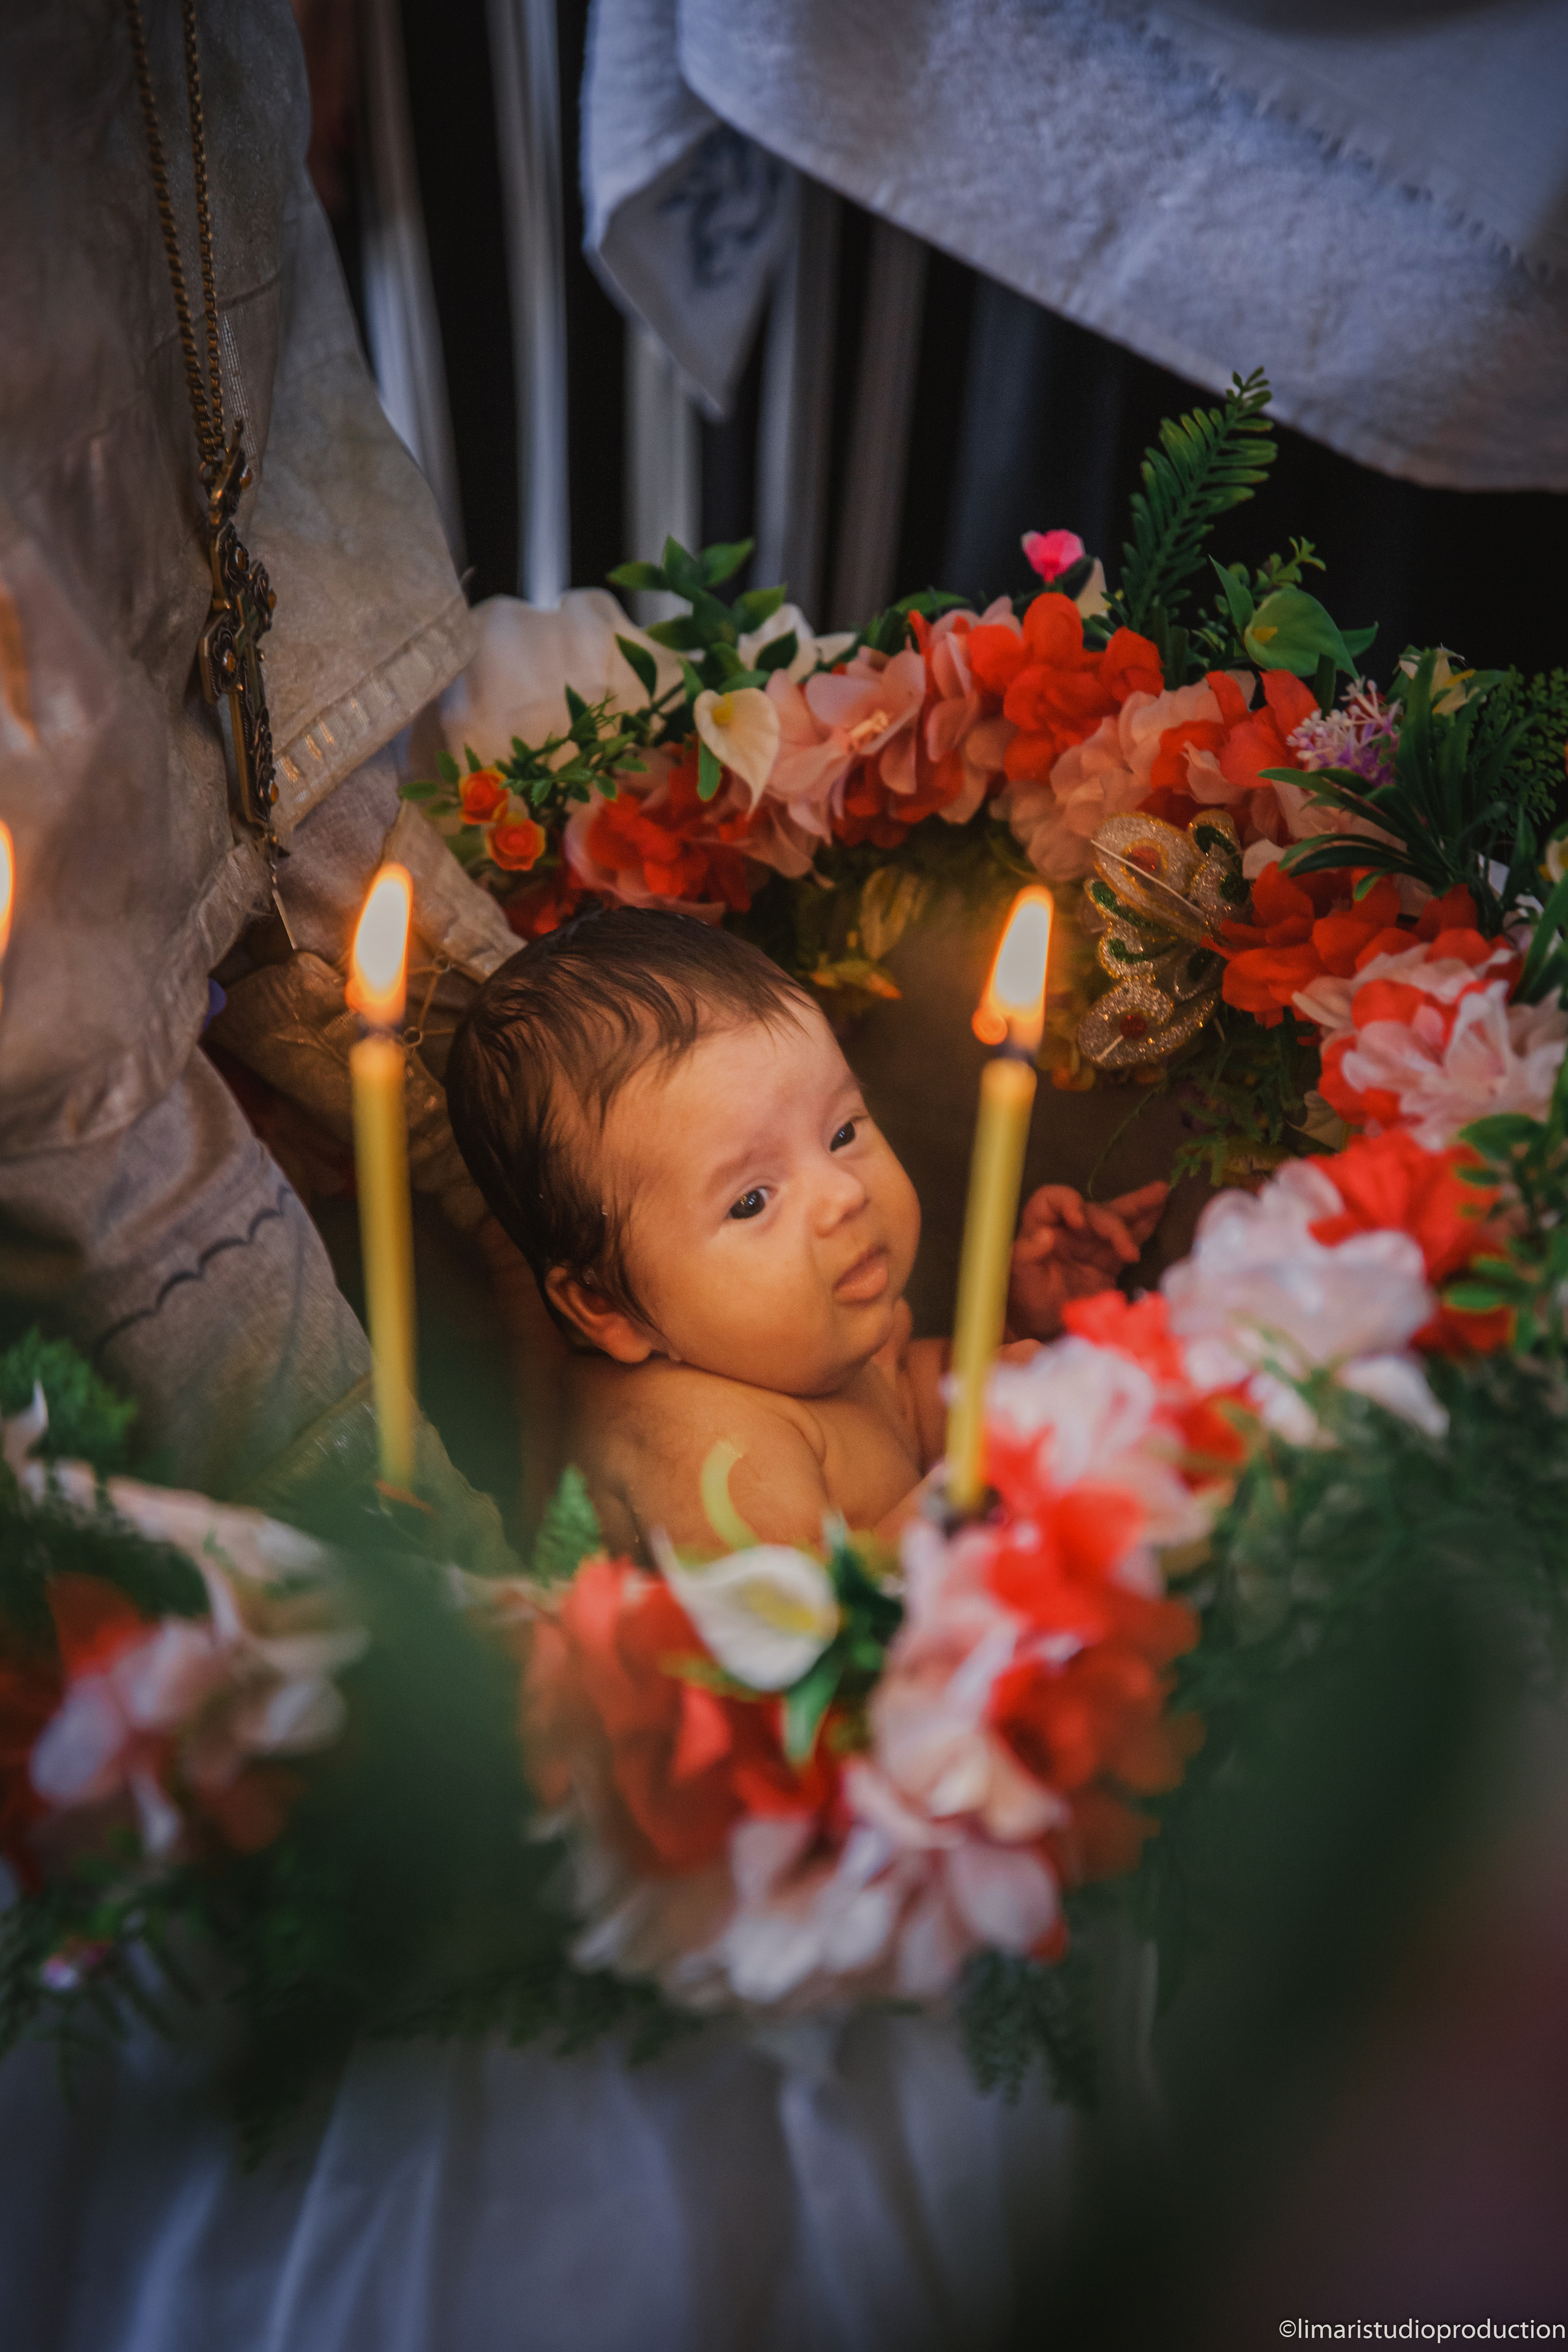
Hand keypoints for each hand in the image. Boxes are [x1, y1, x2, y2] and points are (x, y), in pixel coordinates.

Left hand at [1006, 1180, 1168, 1341]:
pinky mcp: (1108, 1259)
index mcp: (1041, 1225)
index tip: (1078, 1222)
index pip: (1052, 1200)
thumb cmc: (1025, 1297)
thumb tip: (1045, 1235)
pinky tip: (1160, 1210)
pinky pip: (1128, 1238)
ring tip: (1160, 1192)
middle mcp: (1068, 1229)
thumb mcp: (1020, 1277)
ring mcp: (1090, 1242)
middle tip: (1126, 1245)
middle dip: (1113, 1222)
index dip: (1066, 1203)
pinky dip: (1144, 1225)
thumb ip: (1027, 1254)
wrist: (1039, 1324)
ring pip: (1115, 1218)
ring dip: (1138, 1206)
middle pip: (1093, 1210)